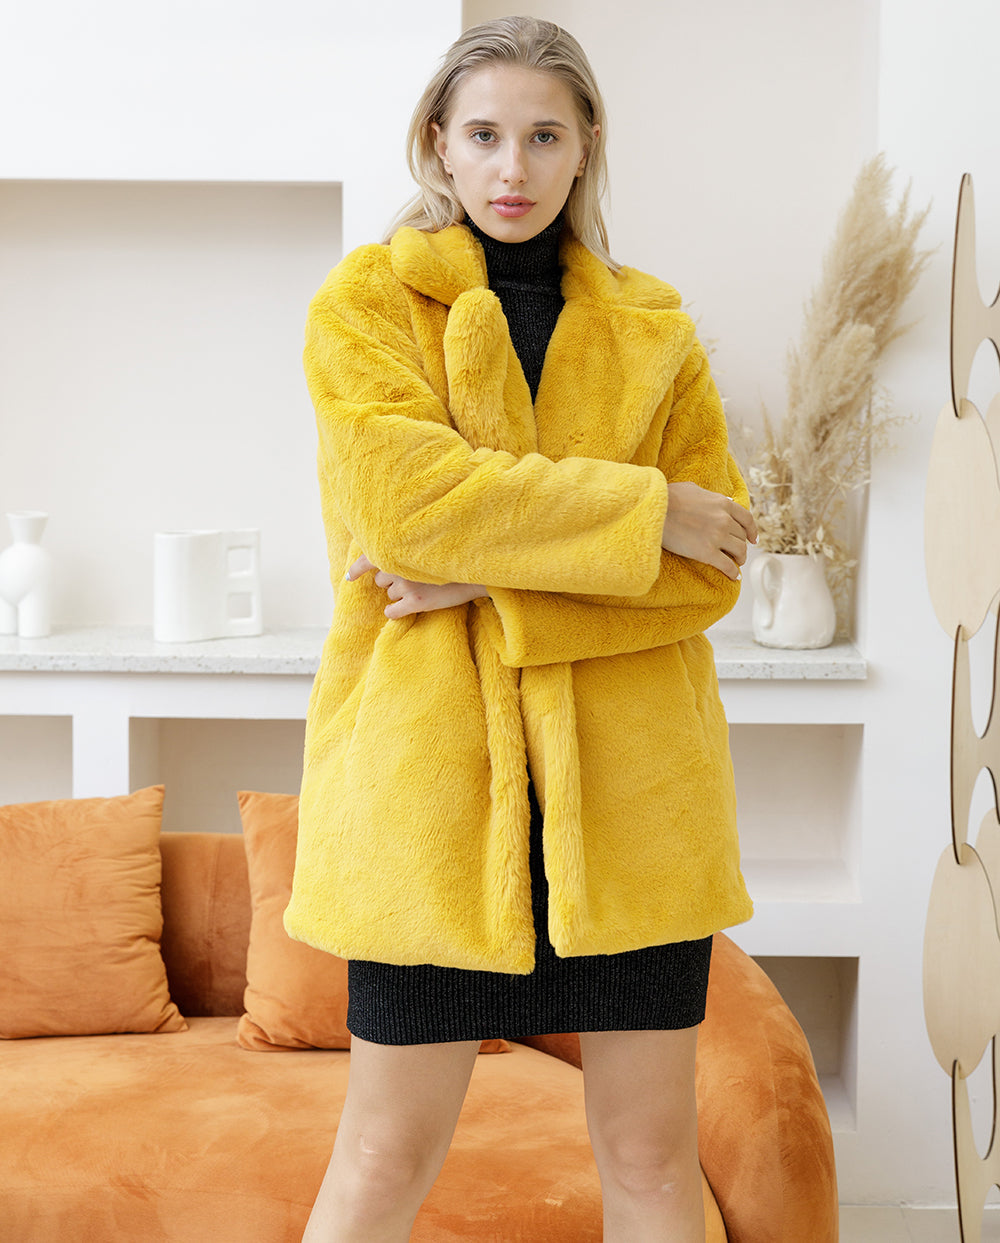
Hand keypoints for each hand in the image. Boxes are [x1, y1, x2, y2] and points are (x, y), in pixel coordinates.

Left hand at [347, 554, 488, 618]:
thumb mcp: (427, 546)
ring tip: (422, 589)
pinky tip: (407, 609)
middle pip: (381, 580)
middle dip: (392, 580)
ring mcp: (406, 585)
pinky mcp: (415, 602)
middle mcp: (399, 566)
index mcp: (399, 549)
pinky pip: (392, 612)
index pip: (368, 558)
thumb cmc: (452, 558)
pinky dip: (396, 612)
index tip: (349, 577)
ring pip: (390, 595)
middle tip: (413, 579)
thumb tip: (389, 559)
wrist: (474, 572)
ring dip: (400, 594)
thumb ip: (407, 549)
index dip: (357, 568)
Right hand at [660, 482, 757, 579]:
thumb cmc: (668, 497)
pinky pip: (726, 565)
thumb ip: (711, 496)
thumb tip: (724, 501)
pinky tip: (733, 576)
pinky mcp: (707, 552)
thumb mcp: (694, 489)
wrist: (655, 510)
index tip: (752, 538)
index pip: (747, 519)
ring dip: (739, 558)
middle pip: (741, 537)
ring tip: (736, 563)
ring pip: (739, 551)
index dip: (752, 530)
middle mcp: (724, 520)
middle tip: (736, 552)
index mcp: (723, 504)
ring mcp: (717, 536)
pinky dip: (732, 572)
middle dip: (740, 545)